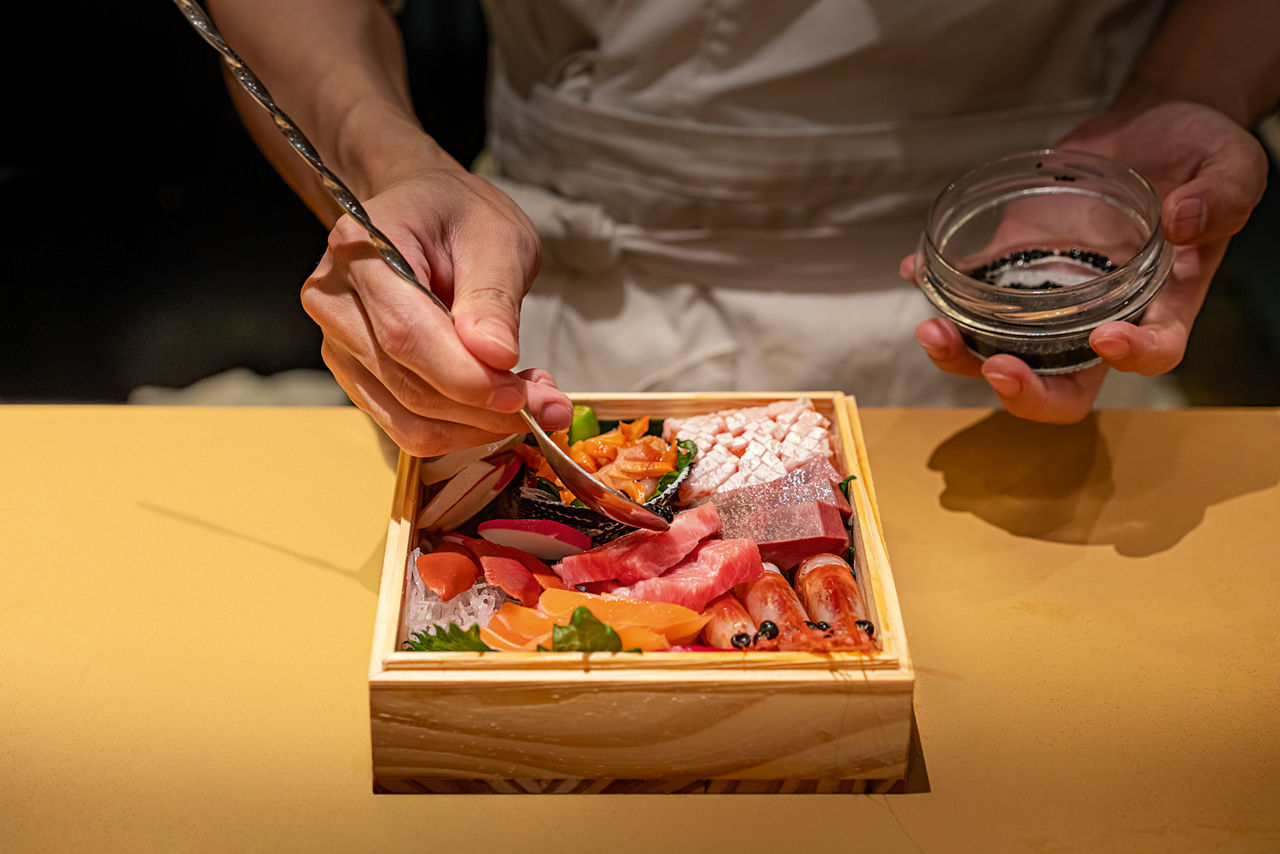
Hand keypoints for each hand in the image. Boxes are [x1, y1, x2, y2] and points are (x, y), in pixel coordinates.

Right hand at [302, 165, 572, 454]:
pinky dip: (461, 427)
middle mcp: (335, 300)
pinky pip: (407, 425)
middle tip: (549, 405)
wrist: (424, 212)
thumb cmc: (458, 214)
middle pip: (407, 384)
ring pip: (408, 418)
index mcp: (361, 249)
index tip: (521, 394)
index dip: (466, 376)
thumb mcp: (497, 237)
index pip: (406, 334)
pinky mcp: (358, 376)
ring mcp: (339, 344)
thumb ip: (493, 296)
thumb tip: (495, 357)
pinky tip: (497, 402)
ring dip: (478, 425)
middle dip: (485, 408)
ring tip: (531, 399)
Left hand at [904, 100, 1268, 422]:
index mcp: (1164, 300)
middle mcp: (1101, 315)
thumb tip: (1186, 220)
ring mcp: (1050, 298)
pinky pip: (970, 295)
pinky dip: (938, 291)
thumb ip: (1223, 193)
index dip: (1133, 358)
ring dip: (962, 355)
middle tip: (996, 368)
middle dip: (1024, 392)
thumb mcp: (1229, 160)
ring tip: (932, 328)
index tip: (1109, 338)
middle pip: (1062, 385)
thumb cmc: (1196, 154)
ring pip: (1002, 354)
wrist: (1145, 130)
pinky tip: (916, 271)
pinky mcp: (1012, 267)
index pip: (1155, 352)